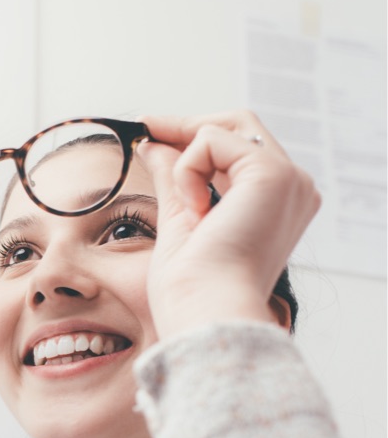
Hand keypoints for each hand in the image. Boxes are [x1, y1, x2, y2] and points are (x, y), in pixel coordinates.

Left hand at [136, 110, 319, 338]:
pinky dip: (188, 171)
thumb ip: (175, 179)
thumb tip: (154, 144)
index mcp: (277, 204)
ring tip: (187, 210)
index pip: (239, 148)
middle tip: (145, 127)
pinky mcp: (273, 174)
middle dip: (187, 126)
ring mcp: (288, 179)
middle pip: (239, 126)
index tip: (150, 129)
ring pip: (224, 129)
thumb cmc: (193, 287)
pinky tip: (196, 212)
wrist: (206, 311)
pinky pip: (212, 141)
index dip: (194, 136)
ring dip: (186, 162)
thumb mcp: (180, 220)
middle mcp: (293, 188)